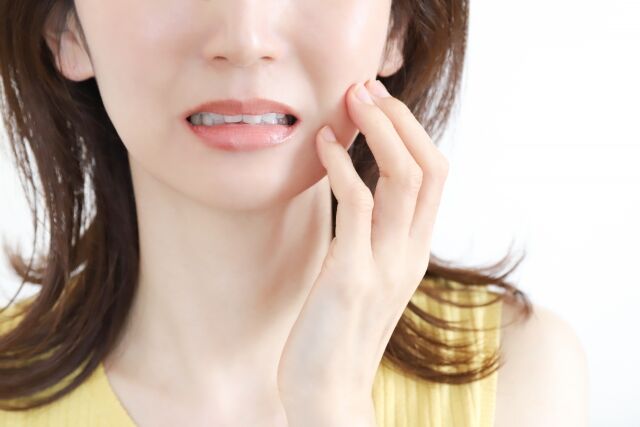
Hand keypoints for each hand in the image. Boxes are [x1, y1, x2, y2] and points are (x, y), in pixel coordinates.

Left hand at [277, 79, 449, 425]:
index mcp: (414, 251)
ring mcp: (385, 263)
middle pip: (429, 166)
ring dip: (378, 130)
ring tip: (351, 101)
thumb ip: (370, 237)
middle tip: (366, 89)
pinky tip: (323, 146)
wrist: (328, 392)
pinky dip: (341, 166)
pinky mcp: (352, 274)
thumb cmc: (338, 332)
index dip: (412, 132)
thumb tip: (355, 194)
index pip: (435, 176)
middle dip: (400, 119)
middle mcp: (409, 253)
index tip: (380, 104)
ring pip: (402, 177)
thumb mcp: (365, 276)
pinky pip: (356, 205)